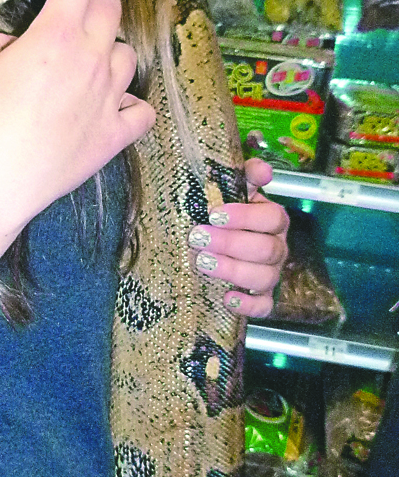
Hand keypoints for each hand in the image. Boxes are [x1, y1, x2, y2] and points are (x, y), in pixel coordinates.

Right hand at [0, 0, 155, 231]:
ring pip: (127, 54)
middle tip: (72, 5)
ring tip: (86, 62)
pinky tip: (111, 106)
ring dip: (109, 48)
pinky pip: (139, 110)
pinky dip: (129, 104)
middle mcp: (92, 58)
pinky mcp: (115, 134)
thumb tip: (18, 42)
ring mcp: (109, 98)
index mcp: (57, 33)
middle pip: (109, 6)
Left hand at [188, 157, 288, 317]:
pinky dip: (248, 305)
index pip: (272, 217)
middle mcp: (277, 247)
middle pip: (267, 249)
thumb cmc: (222, 212)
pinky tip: (227, 297)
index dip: (245, 216)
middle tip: (198, 237)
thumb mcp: (231, 190)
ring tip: (202, 263)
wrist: (213, 242)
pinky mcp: (262, 299)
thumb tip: (263, 169)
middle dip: (231, 243)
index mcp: (272, 220)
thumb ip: (245, 176)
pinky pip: (264, 307)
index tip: (214, 213)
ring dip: (233, 270)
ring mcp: (271, 274)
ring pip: (265, 277)